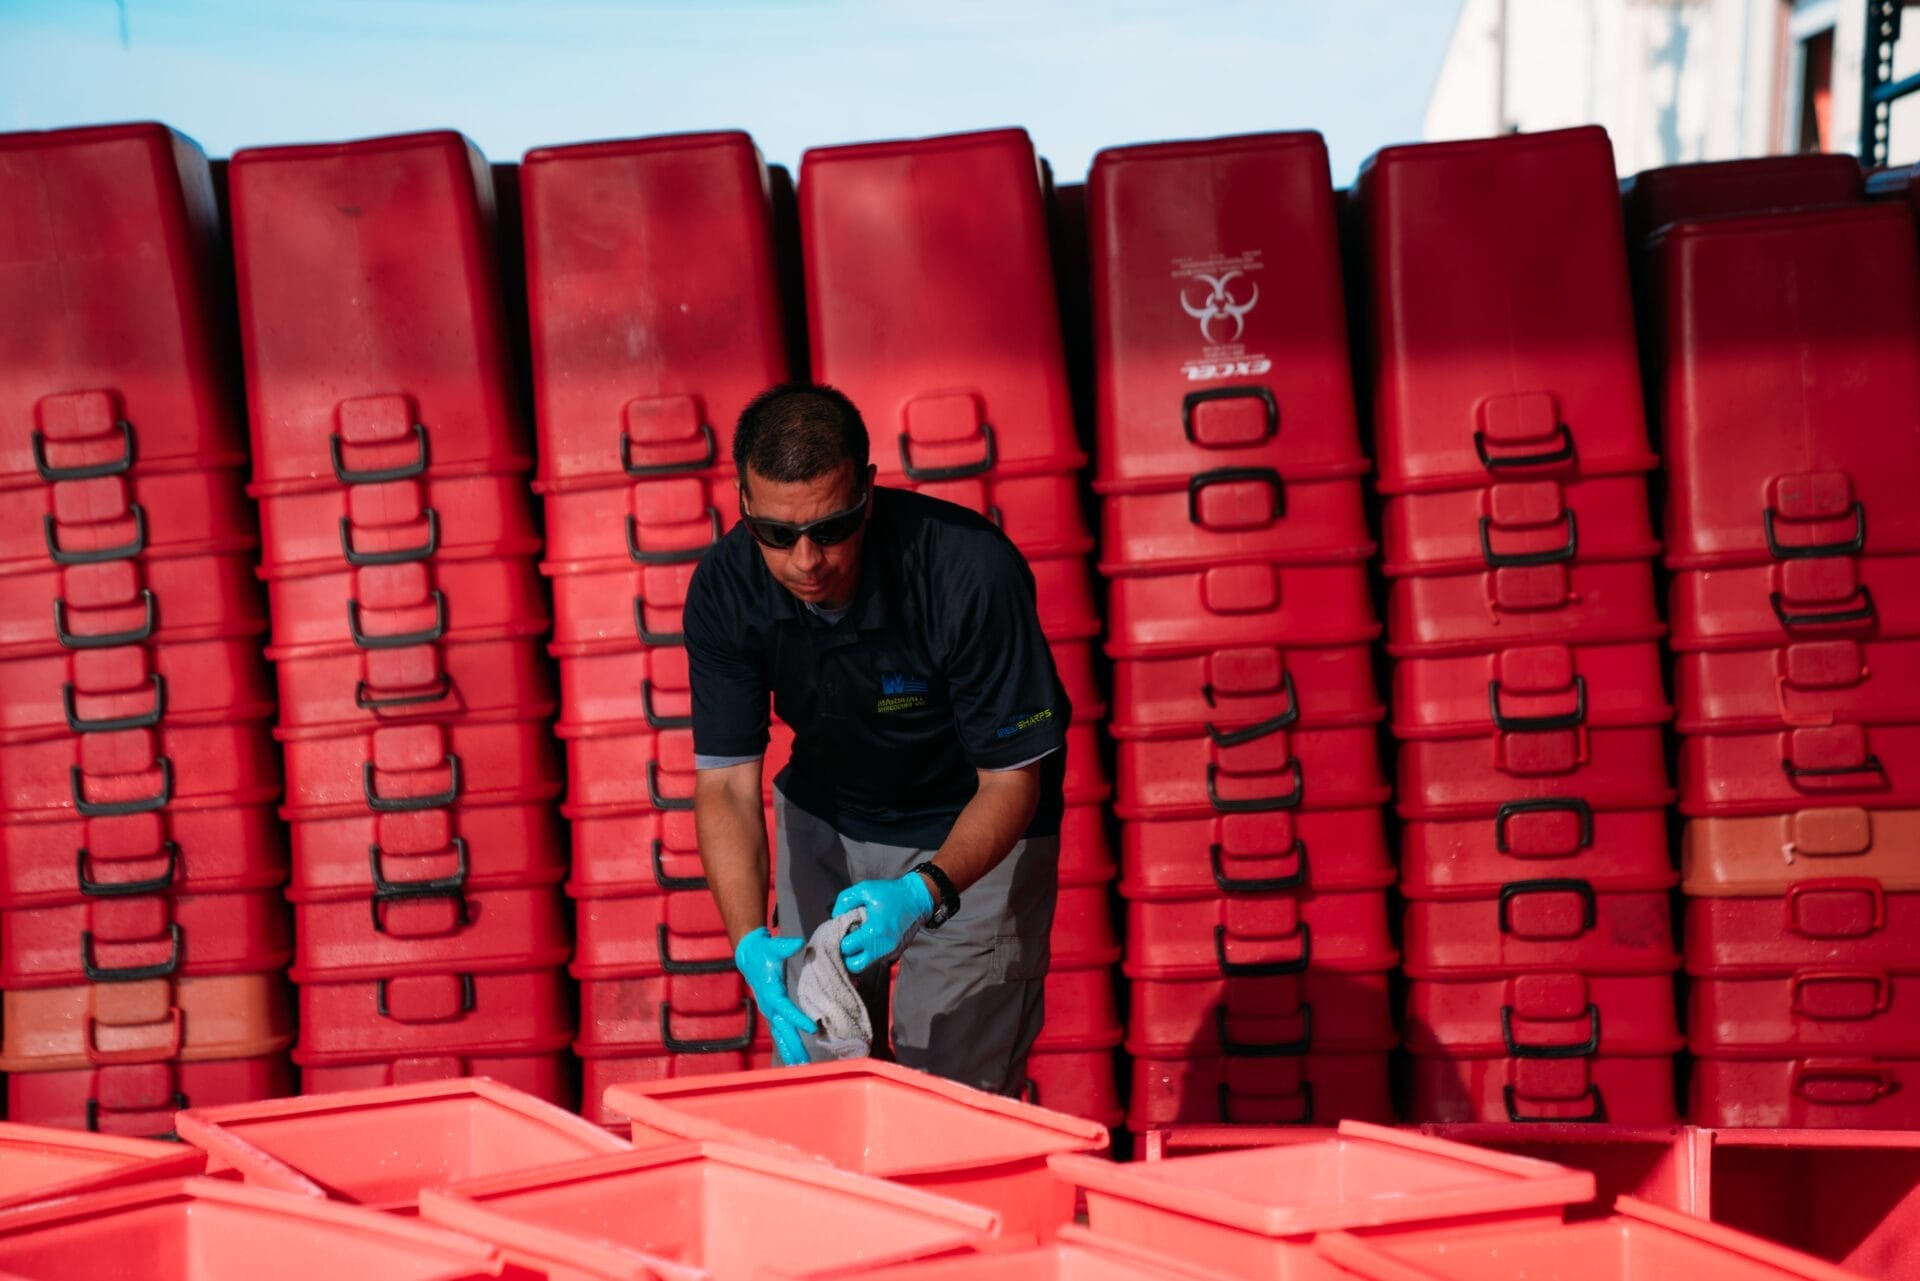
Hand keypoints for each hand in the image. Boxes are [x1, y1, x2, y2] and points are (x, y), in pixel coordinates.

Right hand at [734, 927, 816, 1065]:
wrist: (749, 956)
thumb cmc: (764, 952)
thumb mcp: (774, 946)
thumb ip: (785, 946)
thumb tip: (798, 943)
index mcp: (771, 992)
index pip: (786, 1008)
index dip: (798, 1018)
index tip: (812, 1028)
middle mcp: (769, 1006)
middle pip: (783, 1029)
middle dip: (794, 1046)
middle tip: (804, 1063)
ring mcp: (769, 1012)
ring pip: (780, 1035)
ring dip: (790, 1051)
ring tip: (801, 1067)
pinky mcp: (772, 1014)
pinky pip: (779, 1033)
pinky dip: (786, 1047)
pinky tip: (794, 1059)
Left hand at [833, 872, 935, 974]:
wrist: (917, 899)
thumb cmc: (891, 893)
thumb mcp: (865, 889)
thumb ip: (845, 901)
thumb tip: (835, 916)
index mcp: (873, 932)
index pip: (847, 948)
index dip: (841, 939)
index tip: (843, 931)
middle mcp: (882, 948)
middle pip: (854, 966)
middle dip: (847, 956)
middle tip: (847, 941)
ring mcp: (890, 953)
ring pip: (866, 965)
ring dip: (859, 956)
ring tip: (859, 940)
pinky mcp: (896, 954)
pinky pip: (877, 960)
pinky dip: (871, 954)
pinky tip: (871, 940)